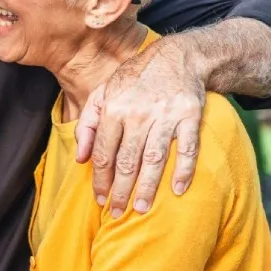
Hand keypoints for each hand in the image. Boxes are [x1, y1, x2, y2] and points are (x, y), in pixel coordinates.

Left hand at [75, 38, 204, 215]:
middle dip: (120, 190)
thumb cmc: (133, 80)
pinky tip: (177, 190)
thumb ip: (87, 125)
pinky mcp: (190, 116)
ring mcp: (166, 116)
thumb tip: (80, 158)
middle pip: (127, 160)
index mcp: (113, 110)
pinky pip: (187, 148)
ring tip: (140, 208)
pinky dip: (183, 170)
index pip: (103, 152)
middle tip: (117, 212)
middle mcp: (138, 114)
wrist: (176, 57)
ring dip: (147, 186)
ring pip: (154, 158)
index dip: (100, 178)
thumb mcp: (102, 94)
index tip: (100, 198)